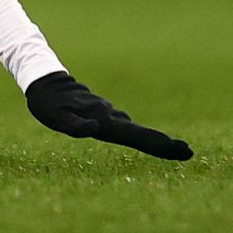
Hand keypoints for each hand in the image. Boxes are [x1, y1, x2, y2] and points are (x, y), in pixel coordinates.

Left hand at [25, 71, 192, 160]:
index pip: (134, 135)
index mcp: (102, 120)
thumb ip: (74, 125)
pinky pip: (125, 125)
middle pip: (140, 133)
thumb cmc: (47, 103)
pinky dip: (139, 133)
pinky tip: (144, 138)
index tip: (181, 149)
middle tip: (188, 152)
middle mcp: (109, 116)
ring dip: (154, 139)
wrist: (45, 80)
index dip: (157, 143)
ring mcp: (108, 113)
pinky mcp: (104, 112)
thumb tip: (95, 128)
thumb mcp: (55, 117)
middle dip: (164, 143)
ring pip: (134, 129)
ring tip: (173, 148)